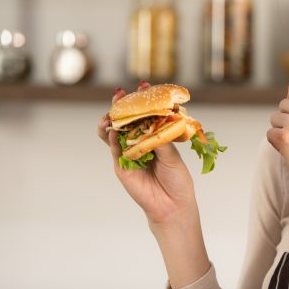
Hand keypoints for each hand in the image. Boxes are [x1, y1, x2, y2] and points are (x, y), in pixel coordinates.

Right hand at [97, 81, 195, 226]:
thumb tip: (151, 123)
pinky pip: (114, 150)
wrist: (172, 204)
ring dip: (111, 120)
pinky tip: (113, 130)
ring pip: (114, 132)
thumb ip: (160, 140)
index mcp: (154, 136)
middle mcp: (139, 142)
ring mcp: (128, 153)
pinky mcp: (121, 167)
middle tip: (121, 92)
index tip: (144, 84)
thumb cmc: (177, 179)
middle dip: (123, 104)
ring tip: (112, 111)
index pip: (146, 113)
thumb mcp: (172, 156)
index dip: (143, 99)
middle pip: (126, 119)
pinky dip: (112, 139)